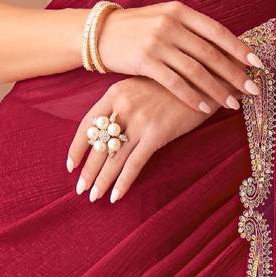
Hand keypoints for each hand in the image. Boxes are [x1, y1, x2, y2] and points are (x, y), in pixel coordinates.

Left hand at [66, 75, 214, 203]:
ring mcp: (140, 120)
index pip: (88, 124)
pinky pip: (134, 164)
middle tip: (80, 189)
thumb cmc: (173, 85)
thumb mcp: (141, 87)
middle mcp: (123, 106)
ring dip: (101, 180)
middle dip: (88, 170)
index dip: (77, 147)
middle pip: (98, 144)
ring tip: (94, 196)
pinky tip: (116, 196)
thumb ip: (123, 104)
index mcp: (115, 92)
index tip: (70, 165)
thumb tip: (107, 131)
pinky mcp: (157, 134)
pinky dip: (123, 182)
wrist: (204, 79)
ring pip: (113, 157)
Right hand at [94, 0, 264, 113]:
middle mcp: (171, 24)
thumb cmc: (136, 27)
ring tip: (233, 103)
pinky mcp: (145, 62)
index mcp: (179, 11)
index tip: (257, 63)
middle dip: (234, 73)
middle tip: (252, 89)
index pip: (216, 31)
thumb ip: (190, 28)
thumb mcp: (163, 17)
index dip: (239, 48)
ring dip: (217, 89)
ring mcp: (157, 43)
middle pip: (210, 53)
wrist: (99, 33)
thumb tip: (224, 45)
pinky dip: (193, 96)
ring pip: (196, 71)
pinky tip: (205, 108)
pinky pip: (175, 83)